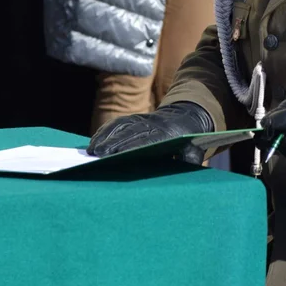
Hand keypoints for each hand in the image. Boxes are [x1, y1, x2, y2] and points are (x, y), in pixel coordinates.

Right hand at [88, 102, 214, 164]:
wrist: (186, 117)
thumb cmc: (189, 141)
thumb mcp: (195, 151)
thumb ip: (191, 160)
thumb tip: (187, 168)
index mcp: (166, 133)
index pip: (146, 140)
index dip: (130, 146)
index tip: (116, 155)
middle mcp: (151, 124)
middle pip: (128, 133)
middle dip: (111, 143)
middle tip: (95, 155)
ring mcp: (141, 119)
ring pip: (120, 126)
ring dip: (105, 137)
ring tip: (91, 151)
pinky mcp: (134, 118)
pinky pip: (117, 123)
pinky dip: (105, 131)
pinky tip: (95, 141)